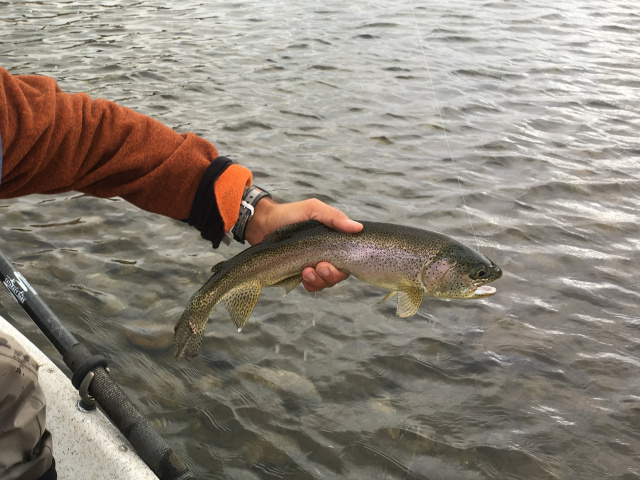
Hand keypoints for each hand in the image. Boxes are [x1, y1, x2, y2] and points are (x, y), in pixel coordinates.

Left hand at [244, 198, 362, 291]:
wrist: (262, 224)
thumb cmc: (288, 214)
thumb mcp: (312, 209)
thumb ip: (334, 217)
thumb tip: (358, 228)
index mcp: (332, 240)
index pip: (348, 258)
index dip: (343, 266)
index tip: (328, 262)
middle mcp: (326, 253)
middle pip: (339, 274)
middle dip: (330, 275)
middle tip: (317, 267)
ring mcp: (313, 264)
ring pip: (326, 282)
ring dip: (318, 280)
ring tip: (305, 271)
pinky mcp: (300, 273)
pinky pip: (313, 286)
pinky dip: (310, 284)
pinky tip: (301, 276)